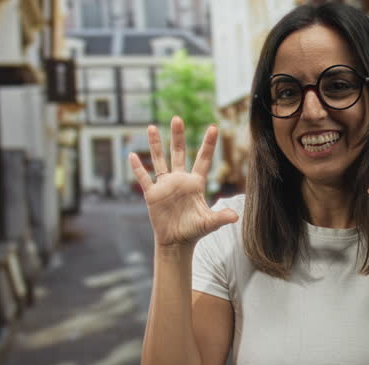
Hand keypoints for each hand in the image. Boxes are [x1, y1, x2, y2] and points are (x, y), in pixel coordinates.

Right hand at [130, 116, 238, 246]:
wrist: (176, 242)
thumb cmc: (194, 231)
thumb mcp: (209, 223)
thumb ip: (221, 217)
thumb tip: (235, 216)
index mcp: (195, 184)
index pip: (202, 160)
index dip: (208, 144)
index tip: (213, 127)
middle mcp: (180, 180)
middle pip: (179, 153)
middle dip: (178, 136)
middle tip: (177, 118)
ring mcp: (165, 186)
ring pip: (159, 160)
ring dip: (156, 144)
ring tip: (152, 127)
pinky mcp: (152, 194)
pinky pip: (144, 179)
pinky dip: (138, 168)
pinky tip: (132, 155)